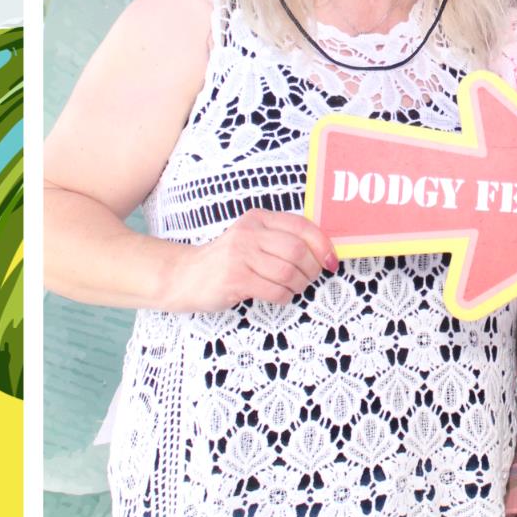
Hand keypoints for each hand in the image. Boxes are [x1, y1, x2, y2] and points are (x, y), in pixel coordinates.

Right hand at [169, 209, 338, 310]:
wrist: (185, 276)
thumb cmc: (228, 261)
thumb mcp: (252, 239)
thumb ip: (281, 239)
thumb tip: (323, 251)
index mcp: (258, 219)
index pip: (302, 226)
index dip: (322, 245)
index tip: (330, 261)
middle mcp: (249, 233)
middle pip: (298, 250)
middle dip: (311, 269)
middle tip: (308, 278)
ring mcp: (240, 255)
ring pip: (289, 272)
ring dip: (299, 286)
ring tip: (293, 288)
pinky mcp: (234, 279)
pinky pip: (275, 290)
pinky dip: (285, 297)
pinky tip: (279, 296)